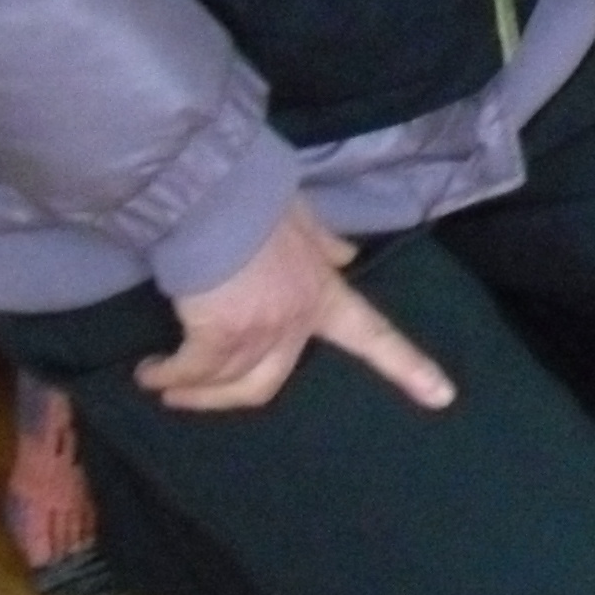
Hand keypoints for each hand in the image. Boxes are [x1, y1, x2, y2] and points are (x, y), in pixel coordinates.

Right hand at [142, 198, 453, 413]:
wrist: (216, 195)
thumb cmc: (257, 201)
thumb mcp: (305, 217)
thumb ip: (324, 242)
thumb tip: (347, 255)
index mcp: (326, 292)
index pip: (375, 336)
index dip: (409, 369)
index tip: (444, 397)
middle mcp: (297, 318)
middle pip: (269, 383)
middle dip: (223, 399)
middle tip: (189, 398)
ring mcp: (260, 329)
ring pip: (227, 383)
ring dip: (190, 390)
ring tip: (163, 384)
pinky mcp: (217, 333)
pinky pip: (191, 373)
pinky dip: (167, 378)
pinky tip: (150, 372)